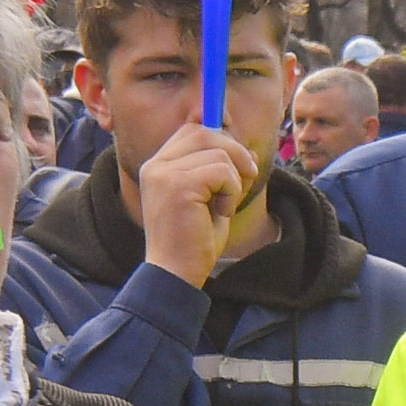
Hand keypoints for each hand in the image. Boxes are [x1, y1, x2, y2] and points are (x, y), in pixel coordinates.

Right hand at [134, 120, 266, 285]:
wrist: (176, 275)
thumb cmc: (193, 242)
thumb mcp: (208, 199)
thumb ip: (219, 171)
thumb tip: (245, 147)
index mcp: (158, 167)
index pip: (192, 131)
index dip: (222, 138)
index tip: (241, 160)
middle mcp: (156, 165)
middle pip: (205, 133)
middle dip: (235, 152)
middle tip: (249, 176)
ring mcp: (164, 174)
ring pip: (218, 153)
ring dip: (234, 180)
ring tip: (223, 207)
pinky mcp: (178, 185)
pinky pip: (222, 171)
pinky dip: (231, 191)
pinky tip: (221, 213)